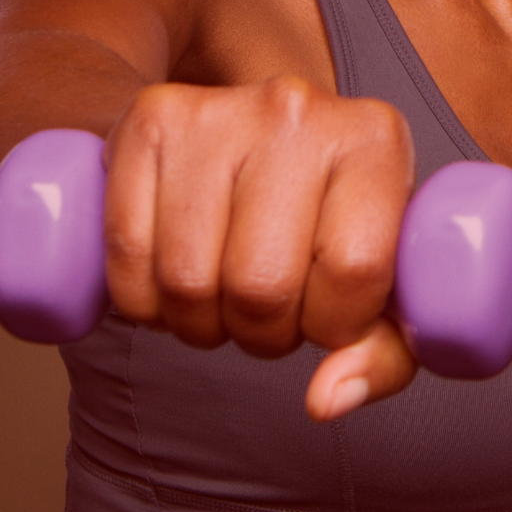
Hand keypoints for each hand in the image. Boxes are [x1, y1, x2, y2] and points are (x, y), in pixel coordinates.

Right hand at [103, 75, 417, 420]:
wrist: (265, 129)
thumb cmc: (332, 213)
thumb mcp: (386, 274)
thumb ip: (384, 351)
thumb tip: (325, 400)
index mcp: (375, 139)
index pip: (353, 270)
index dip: (332, 324)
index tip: (327, 316)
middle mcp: (297, 111)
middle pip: (261, 283)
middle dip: (261, 333)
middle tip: (266, 315)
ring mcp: (217, 110)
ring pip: (187, 278)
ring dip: (198, 323)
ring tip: (222, 299)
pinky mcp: (149, 119)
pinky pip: (125, 254)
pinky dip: (141, 301)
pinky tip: (171, 285)